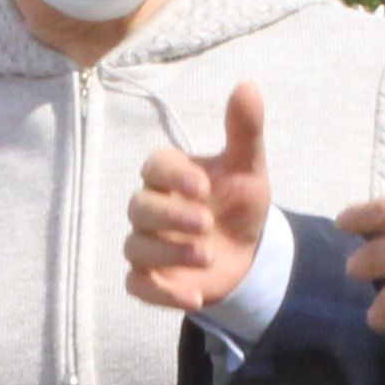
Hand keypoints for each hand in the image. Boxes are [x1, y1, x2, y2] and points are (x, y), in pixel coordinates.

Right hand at [125, 83, 272, 312]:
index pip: (154, 167)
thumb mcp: (249, 168)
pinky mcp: (151, 280)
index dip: (173, 176)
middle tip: (207, 223)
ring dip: (168, 254)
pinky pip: (137, 286)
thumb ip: (244, 131)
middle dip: (170, 216)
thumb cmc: (240, 202)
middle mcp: (151, 208)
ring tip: (207, 256)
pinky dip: (162, 295)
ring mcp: (147, 244)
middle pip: (138, 208)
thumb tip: (248, 86)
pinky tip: (195, 298)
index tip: (204, 186)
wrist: (249, 253)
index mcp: (170, 176)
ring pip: (135, 247)